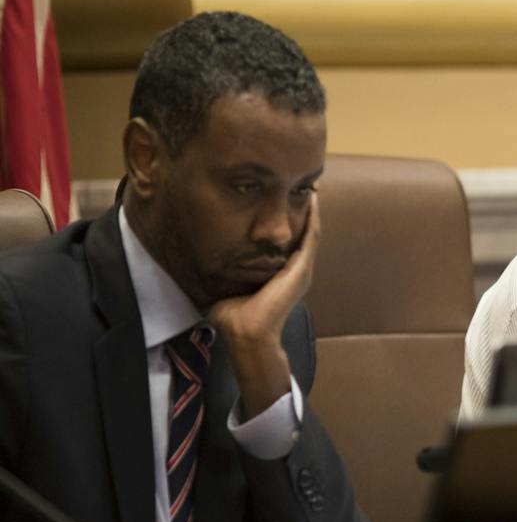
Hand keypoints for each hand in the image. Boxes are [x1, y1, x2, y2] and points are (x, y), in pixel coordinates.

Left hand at [208, 196, 319, 416]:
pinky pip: (311, 235)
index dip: (290, 221)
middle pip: (305, 233)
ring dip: (312, 210)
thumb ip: (221, 273)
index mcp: (281, 275)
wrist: (247, 334)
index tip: (284, 201)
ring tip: (310, 188)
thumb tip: (199, 263)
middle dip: (304, 211)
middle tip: (301, 187)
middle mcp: (296, 270)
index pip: (289, 242)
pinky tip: (312, 199)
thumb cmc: (233, 317)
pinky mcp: (301, 268)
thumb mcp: (227, 287)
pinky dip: (313, 216)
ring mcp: (301, 269)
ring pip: (311, 231)